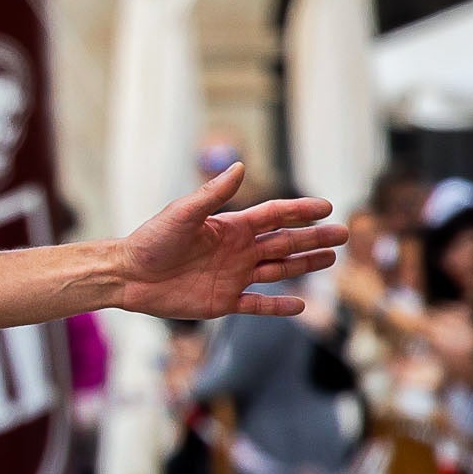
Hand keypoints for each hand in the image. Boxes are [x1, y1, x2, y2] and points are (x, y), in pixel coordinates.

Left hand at [116, 164, 346, 319]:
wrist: (127, 275)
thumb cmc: (151, 241)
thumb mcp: (182, 214)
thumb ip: (212, 194)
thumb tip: (240, 166)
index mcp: (230, 227)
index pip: (274, 216)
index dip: (300, 211)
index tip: (327, 207)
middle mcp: (237, 251)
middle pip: (285, 242)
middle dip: (314, 238)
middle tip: (345, 234)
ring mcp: (232, 277)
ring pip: (278, 270)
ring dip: (305, 265)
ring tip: (332, 259)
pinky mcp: (223, 302)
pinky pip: (257, 305)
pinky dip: (278, 307)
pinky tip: (301, 305)